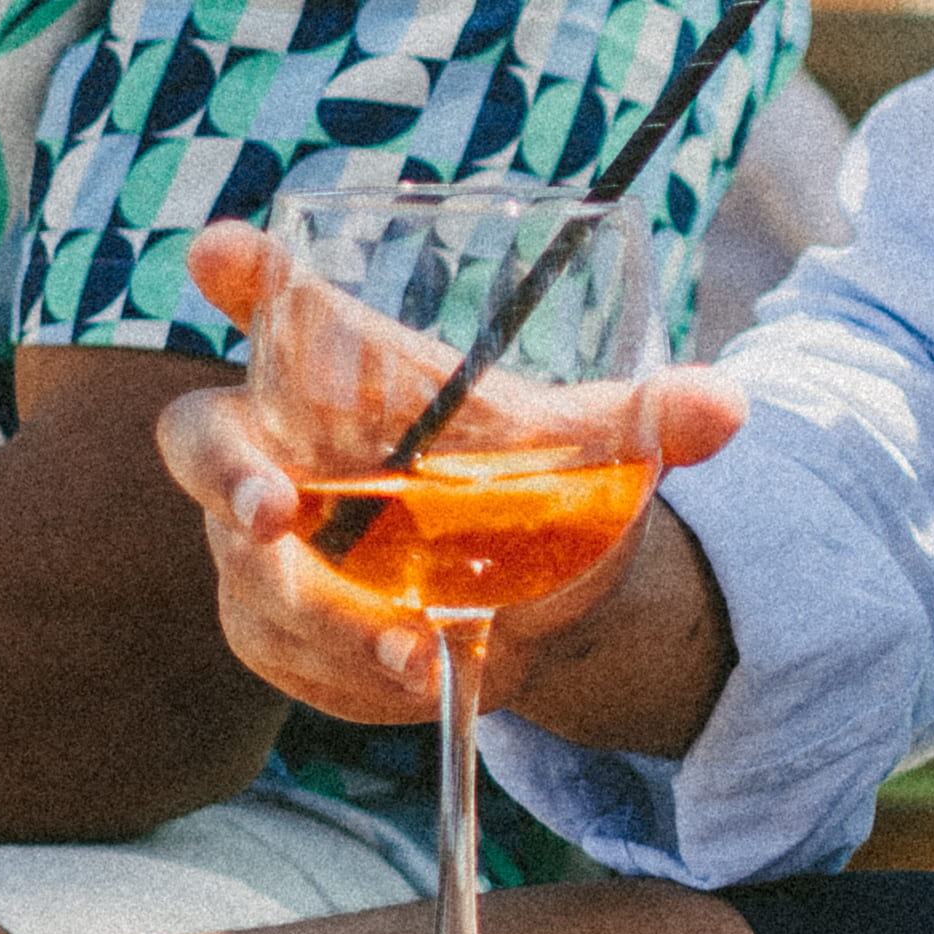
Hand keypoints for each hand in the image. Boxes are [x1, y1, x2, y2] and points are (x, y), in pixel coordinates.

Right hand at [159, 224, 742, 727]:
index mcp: (348, 368)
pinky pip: (286, 660)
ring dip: (324, 624)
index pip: (276, 301)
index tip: (225, 249)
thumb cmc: (530, 479)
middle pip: (204, 440)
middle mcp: (283, 444)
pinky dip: (350, 682)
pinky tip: (419, 684)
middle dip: (228, 476)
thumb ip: (650, 418)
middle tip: (273, 512)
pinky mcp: (272, 627)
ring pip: (251, 579)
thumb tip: (730, 407)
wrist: (532, 591)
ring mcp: (263, 543)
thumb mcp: (590, 445)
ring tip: (410, 656)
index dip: (242, 273)